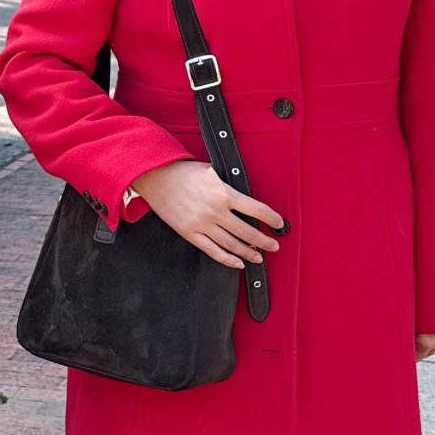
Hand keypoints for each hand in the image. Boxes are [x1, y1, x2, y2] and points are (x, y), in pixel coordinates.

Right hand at [130, 159, 282, 269]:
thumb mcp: (212, 171)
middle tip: (274, 246)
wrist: (156, 177)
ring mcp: (202, 224)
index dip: (272, 219)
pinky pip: (212, 251)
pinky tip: (238, 263)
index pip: (257, 210)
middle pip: (247, 232)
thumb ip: (228, 185)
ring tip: (259, 256)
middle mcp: (215, 211)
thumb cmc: (183, 172)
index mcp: (224, 193)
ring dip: (249, 252)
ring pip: (232, 244)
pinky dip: (227, 259)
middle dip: (265, 241)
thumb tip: (244, 198)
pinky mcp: (190, 233)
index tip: (279, 224)